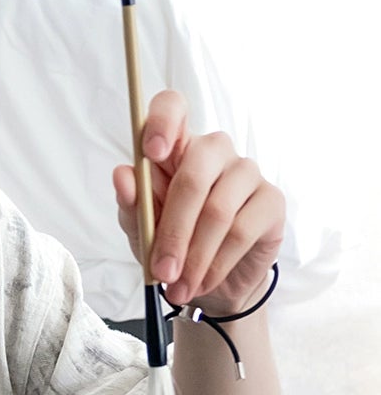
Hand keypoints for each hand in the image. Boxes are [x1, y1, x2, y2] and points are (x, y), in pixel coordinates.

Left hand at [111, 91, 284, 313]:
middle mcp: (214, 151)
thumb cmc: (172, 246)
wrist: (210, 283)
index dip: (162, 121)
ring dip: (194, 257)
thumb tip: (123, 175)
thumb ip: (133, 204)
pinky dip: (216, 263)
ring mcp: (246, 172)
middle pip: (194, 172)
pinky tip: (203, 281)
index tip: (150, 152)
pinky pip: (241, 230)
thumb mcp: (141, 231)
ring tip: (177, 287)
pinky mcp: (270, 201)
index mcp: (176, 147)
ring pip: (217, 210)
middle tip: (160, 271)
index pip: (172, 107)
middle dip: (172, 230)